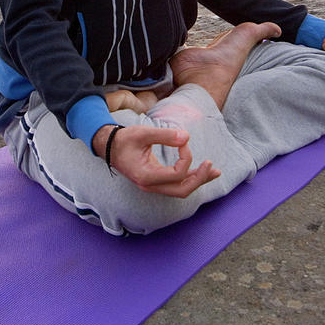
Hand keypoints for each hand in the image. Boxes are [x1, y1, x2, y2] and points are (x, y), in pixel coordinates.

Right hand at [92, 124, 220, 197]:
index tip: (183, 140)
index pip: (176, 174)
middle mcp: (150, 185)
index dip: (186, 157)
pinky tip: (203, 172)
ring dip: (198, 180)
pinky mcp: (156, 181)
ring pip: (180, 190)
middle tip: (212, 166)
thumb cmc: (125, 140)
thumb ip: (164, 135)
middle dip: (199, 179)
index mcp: (146, 176)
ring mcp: (153, 186)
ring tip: (215, 172)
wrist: (109, 147)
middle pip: (181, 190)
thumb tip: (186, 137)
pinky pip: (176, 184)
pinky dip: (190, 178)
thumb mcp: (142, 133)